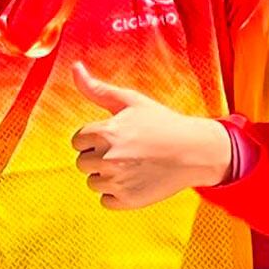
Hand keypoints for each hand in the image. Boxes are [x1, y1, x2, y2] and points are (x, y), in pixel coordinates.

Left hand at [69, 61, 231, 209]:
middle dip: (99, 156)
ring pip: (94, 182)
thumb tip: (75, 67)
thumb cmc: (160, 123)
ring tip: (132, 165)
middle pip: (83, 163)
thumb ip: (97, 88)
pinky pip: (106, 200)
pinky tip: (135, 180)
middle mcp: (108, 159)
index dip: (95, 137)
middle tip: (126, 150)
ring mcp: (117, 182)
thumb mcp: (131, 101)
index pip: (78, 141)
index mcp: (105, 133)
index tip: (116, 135)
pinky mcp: (127, 201)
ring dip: (107, 176)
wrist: (193, 151)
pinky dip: (117, 193)